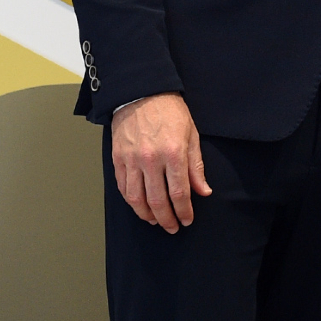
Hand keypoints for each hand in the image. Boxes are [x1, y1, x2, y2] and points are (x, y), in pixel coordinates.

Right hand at [110, 92, 211, 232]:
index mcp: (173, 153)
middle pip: (157, 201)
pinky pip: (123, 188)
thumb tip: (203, 191)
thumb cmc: (170, 111)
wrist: (142, 93)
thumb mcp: (191, 134)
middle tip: (172, 227)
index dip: (184, 210)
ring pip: (136, 199)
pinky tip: (139, 206)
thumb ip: (196, 166)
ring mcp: (131, 160)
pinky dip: (131, 202)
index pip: (179, 192)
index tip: (187, 220)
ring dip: (147, 215)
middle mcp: (151, 159)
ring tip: (156, 221)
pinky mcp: (118, 159)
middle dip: (166, 219)